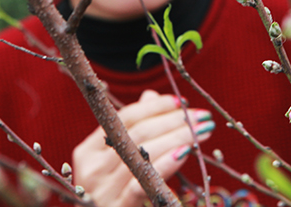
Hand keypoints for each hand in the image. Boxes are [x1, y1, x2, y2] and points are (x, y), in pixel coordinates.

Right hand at [72, 90, 213, 206]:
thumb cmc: (119, 195)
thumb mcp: (122, 162)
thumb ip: (134, 130)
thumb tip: (151, 96)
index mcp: (88, 151)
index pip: (124, 117)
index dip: (155, 106)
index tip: (182, 101)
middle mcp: (91, 169)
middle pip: (137, 132)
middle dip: (174, 120)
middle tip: (201, 115)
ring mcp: (102, 191)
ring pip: (143, 153)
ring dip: (178, 137)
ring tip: (202, 130)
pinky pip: (142, 182)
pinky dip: (165, 164)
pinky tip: (185, 152)